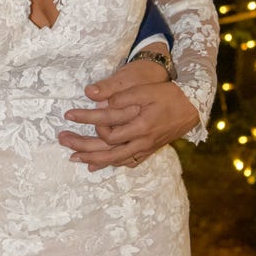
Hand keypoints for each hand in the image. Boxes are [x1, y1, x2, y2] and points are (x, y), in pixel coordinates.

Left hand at [58, 59, 198, 171]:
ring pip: (116, 160)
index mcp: (140, 127)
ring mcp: (145, 148)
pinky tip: (99, 165)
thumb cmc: (168, 95)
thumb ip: (120, 95)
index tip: (69, 115)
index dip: (86, 124)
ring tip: (74, 157)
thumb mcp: (144, 90)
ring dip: (93, 159)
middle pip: (106, 152)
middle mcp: (142, 142)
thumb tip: (94, 96)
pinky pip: (128, 162)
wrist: (193, 106)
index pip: (107, 131)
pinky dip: (111, 164)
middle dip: (82, 148)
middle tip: (62, 140)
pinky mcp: (149, 150)